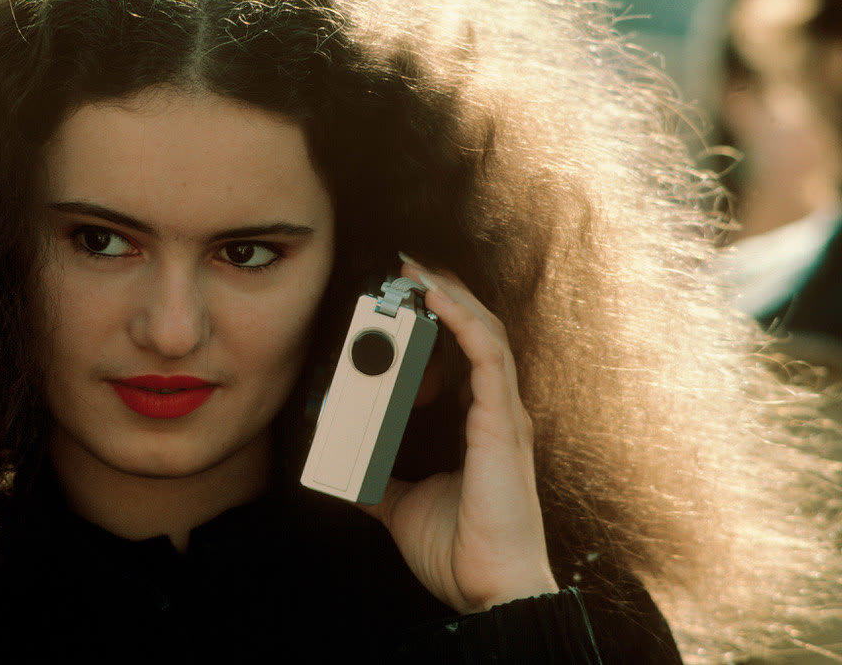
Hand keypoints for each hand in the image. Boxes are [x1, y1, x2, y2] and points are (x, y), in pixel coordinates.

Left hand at [358, 259, 558, 613]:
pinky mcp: (502, 422)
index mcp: (479, 427)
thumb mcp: (403, 504)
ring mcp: (503, 414)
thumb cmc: (461, 551)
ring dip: (451, 295)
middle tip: (408, 265)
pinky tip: (437, 297)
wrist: (490, 588)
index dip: (442, 321)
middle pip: (477, 333)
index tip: (408, 296)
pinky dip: (462, 319)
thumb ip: (381, 482)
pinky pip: (486, 353)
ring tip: (419, 267)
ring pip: (485, 332)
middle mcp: (496, 413)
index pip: (465, 356)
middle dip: (446, 294)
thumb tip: (352, 470)